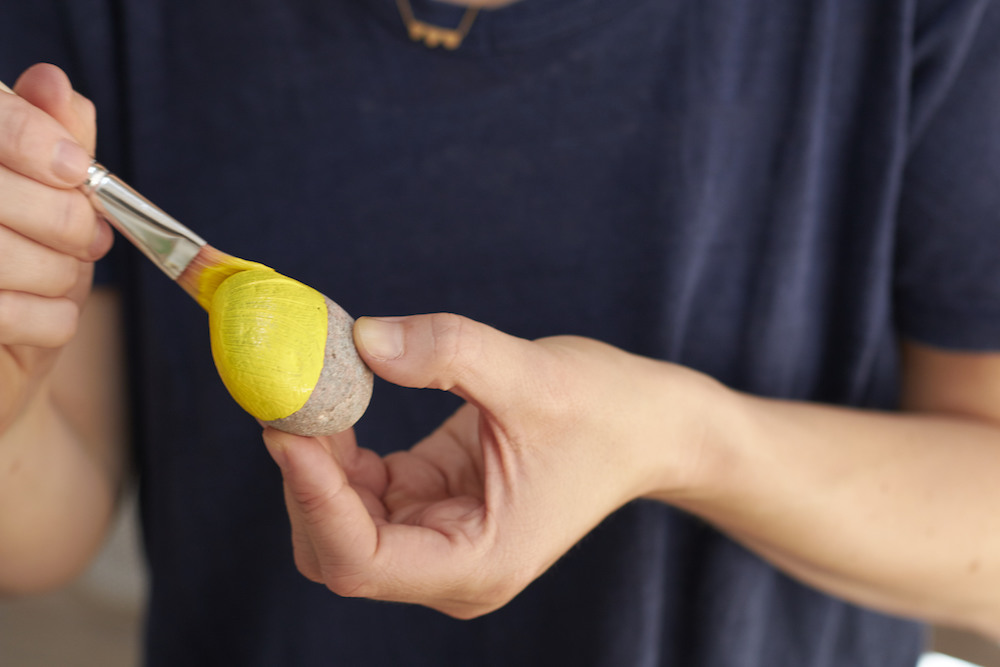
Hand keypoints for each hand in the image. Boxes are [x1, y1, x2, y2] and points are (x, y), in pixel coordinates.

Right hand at [0, 64, 111, 431]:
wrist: (4, 363)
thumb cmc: (27, 270)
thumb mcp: (51, 199)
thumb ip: (52, 137)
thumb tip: (53, 83)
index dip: (35, 139)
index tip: (76, 170)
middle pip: (3, 190)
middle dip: (67, 221)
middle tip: (89, 241)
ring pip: (8, 256)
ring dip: (61, 276)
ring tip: (60, 280)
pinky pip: (14, 315)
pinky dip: (51, 322)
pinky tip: (42, 318)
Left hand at [263, 313, 715, 617]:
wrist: (647, 427)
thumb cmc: (607, 414)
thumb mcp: (533, 376)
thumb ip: (446, 352)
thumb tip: (361, 338)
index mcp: (477, 563)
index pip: (362, 558)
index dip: (313, 497)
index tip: (287, 425)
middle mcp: (450, 567)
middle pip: (336, 548)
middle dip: (304, 478)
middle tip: (289, 398)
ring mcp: (438, 539)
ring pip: (338, 521)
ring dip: (316, 460)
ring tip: (315, 389)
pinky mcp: (432, 505)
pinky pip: (363, 490)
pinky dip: (340, 448)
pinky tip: (343, 399)